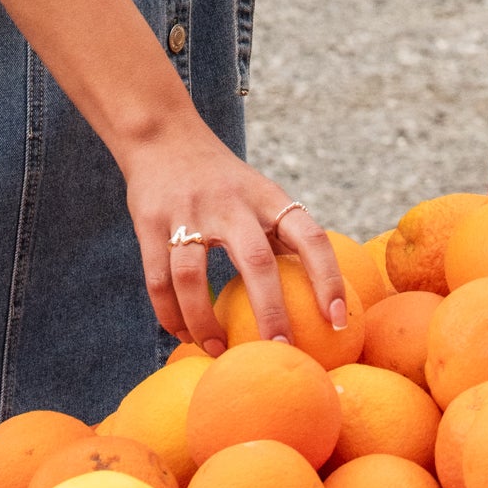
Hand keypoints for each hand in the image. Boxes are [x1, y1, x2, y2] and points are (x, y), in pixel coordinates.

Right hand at [123, 120, 347, 351]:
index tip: (336, 321)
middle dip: (270, 312)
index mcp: (267, 198)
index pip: (309, 237)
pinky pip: (158, 278)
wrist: (162, 135)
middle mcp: (231, 203)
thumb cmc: (223, 180)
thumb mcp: (260, 194)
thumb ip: (283, 235)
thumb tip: (318, 295)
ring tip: (216, 350)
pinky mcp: (151, 222)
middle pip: (255, 261)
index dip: (328, 280)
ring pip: (192, 277)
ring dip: (204, 321)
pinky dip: (169, 313)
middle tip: (278, 352)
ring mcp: (188, 212)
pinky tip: (182, 332)